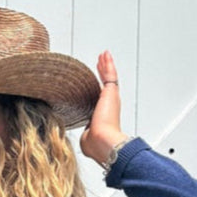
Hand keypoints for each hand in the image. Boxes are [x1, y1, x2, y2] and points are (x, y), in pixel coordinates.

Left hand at [80, 51, 129, 165]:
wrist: (102, 140)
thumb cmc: (95, 142)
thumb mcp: (86, 137)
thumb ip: (85, 132)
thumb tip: (85, 134)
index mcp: (102, 117)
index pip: (99, 100)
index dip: (96, 91)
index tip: (92, 84)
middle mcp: (109, 106)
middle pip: (105, 86)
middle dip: (102, 74)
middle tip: (100, 63)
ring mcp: (111, 98)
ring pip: (108, 78)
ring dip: (105, 66)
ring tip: (103, 56)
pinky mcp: (111, 92)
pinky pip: (110, 74)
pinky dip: (108, 64)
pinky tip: (106, 55)